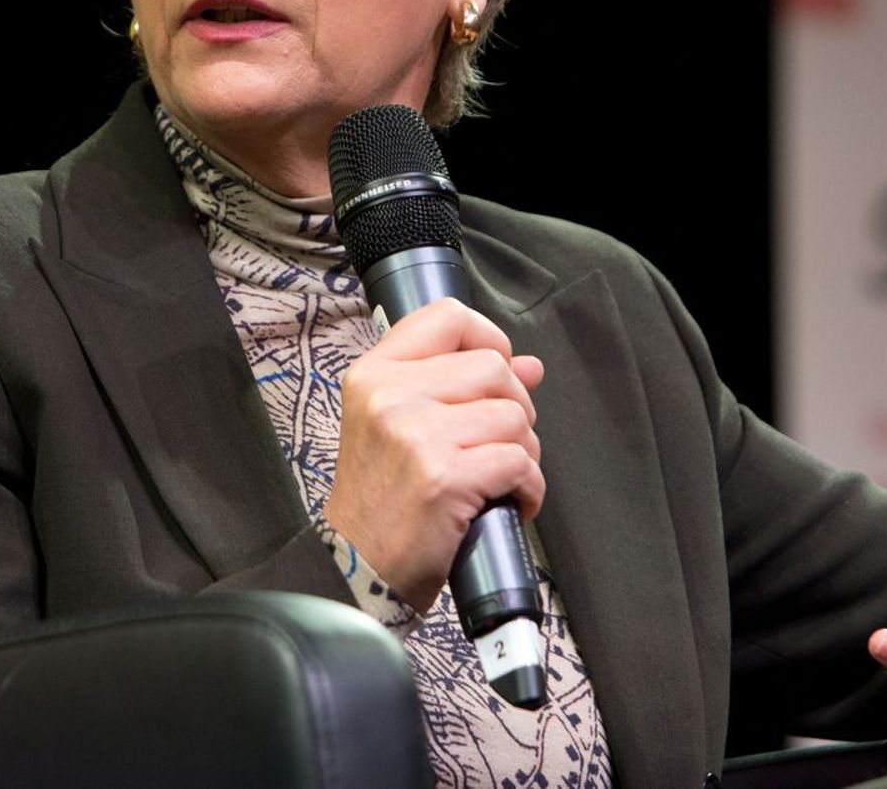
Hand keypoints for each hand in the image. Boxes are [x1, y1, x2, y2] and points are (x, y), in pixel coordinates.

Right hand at [322, 297, 544, 610]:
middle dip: (515, 408)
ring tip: (496, 479)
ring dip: (523, 453)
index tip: (496, 371)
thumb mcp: (396, 428)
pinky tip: (506, 503)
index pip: (447, 316)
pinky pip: (520, 462)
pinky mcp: (444, 478)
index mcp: (374, 375)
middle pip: (494, 368)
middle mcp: (390, 397)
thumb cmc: (381, 503)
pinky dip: (528, 489)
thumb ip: (459, 387)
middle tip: (495, 445)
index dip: (488, 338)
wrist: (358, 571)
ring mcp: (416, 436)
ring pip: (514, 416)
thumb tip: (529, 365)